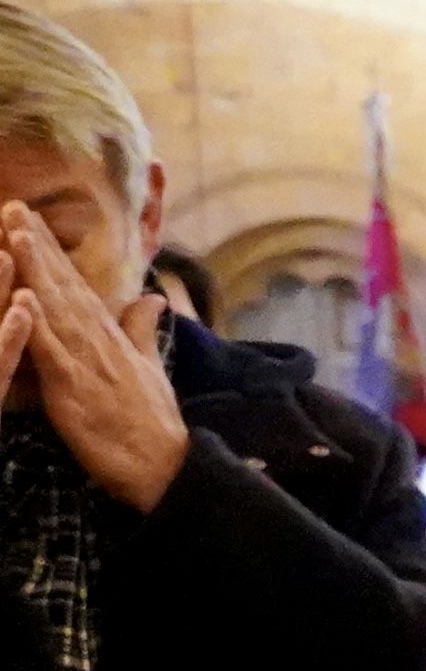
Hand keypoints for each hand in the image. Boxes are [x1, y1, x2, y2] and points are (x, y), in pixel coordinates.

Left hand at [0, 212, 188, 507]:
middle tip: (13, 205)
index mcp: (110, 335)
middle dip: (36, 244)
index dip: (52, 251)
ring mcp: (84, 360)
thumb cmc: (153, 422)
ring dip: (33, 267)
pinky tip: (23, 294)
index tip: (32, 219)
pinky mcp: (71, 386)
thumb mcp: (149, 368)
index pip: (76, 284)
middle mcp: (97, 339)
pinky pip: (49, 349)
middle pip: (61, 283)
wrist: (164, 465)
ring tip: (14, 230)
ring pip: (53, 305)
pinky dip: (35, 321)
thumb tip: (152, 296)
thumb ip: (142, 329)